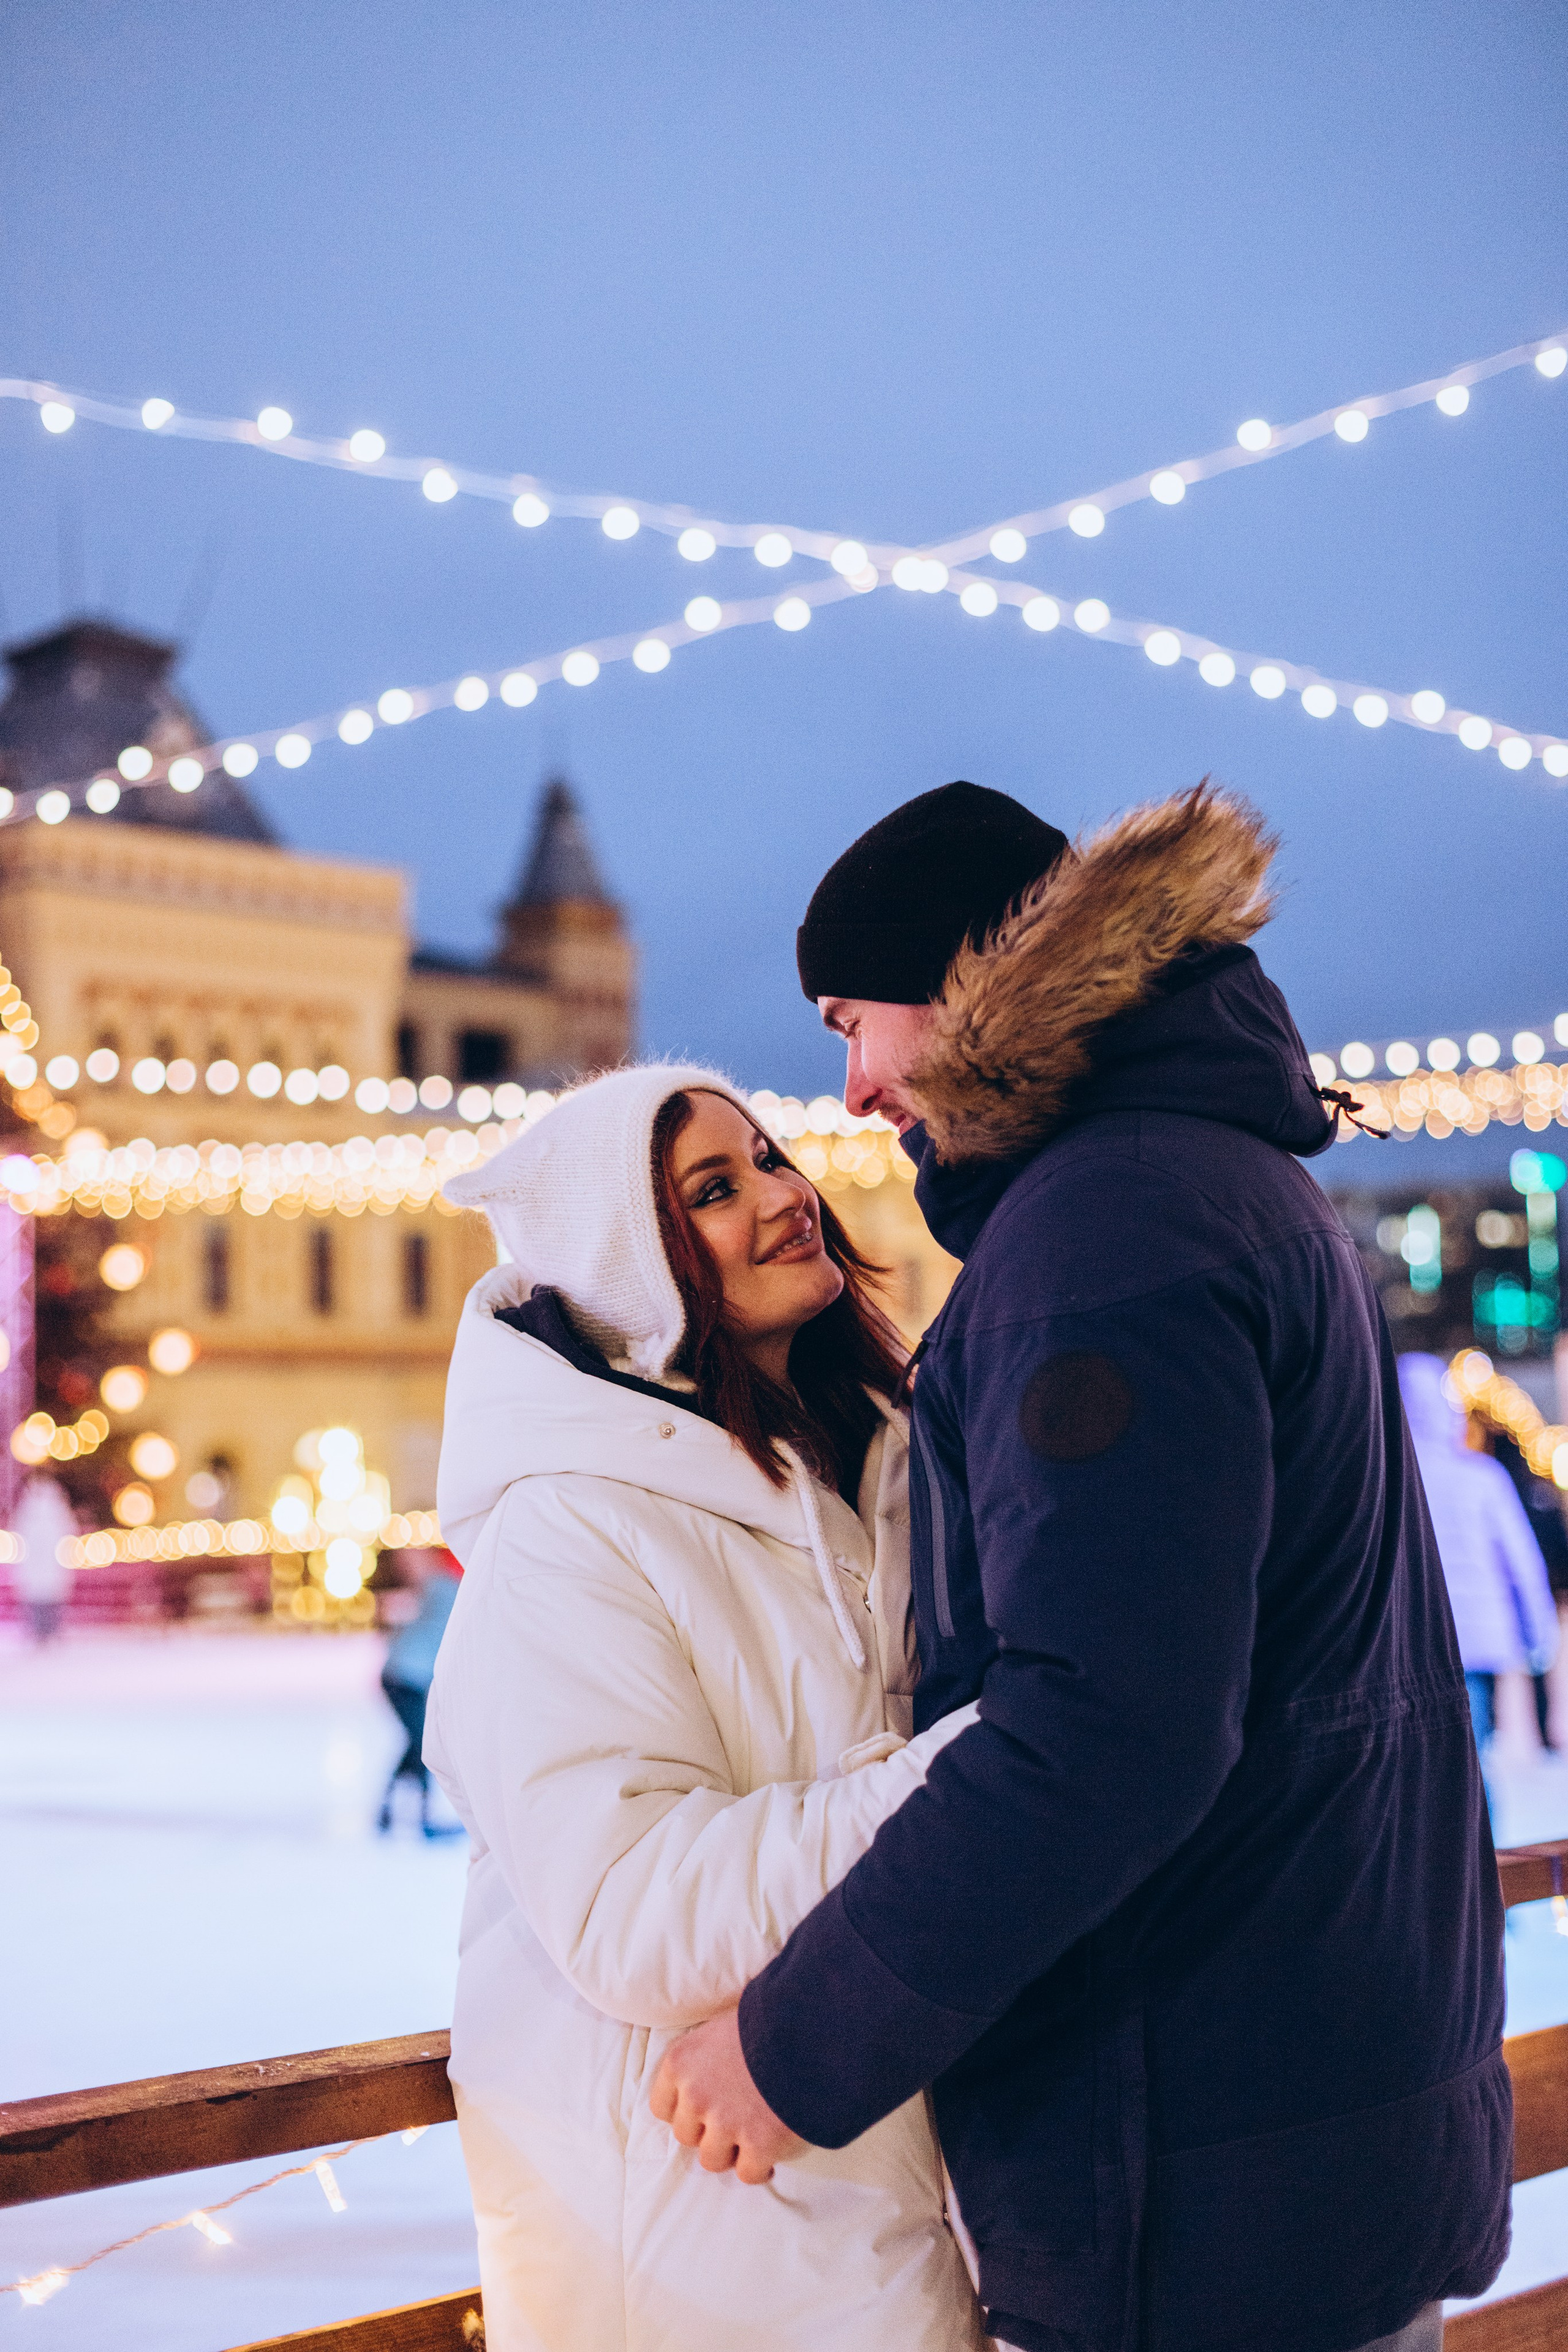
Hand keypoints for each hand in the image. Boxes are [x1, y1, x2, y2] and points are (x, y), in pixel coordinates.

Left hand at [650, 2009, 804, 2183]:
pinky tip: (772, 2154)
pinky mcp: (758, 2144)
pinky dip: (760, 2167)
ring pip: (712, 2160)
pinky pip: (748, 2173)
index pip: (662, 2107)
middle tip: (734, 2121)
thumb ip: (706, 2057)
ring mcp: (725, 2123)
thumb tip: (706, 2072)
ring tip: (753, 2136)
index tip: (703, 2110)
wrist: (812, 2030)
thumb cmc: (770, 2021)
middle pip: (687, 2136)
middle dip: (709, 2131)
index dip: (685, 2111)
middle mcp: (696, 2094)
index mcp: (681, 2062)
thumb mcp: (724, 2027)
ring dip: (731, 2151)